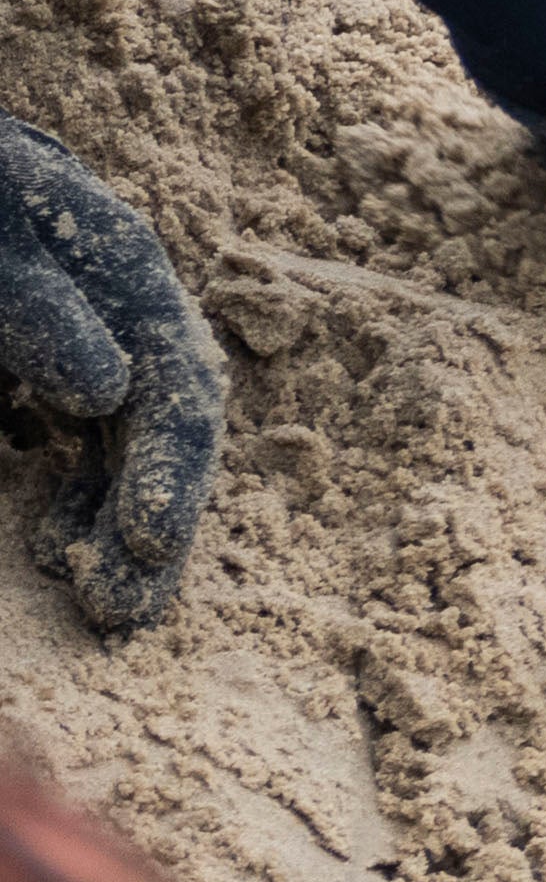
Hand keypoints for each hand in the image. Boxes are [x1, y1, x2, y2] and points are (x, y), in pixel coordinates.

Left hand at [0, 115, 224, 638]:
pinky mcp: (40, 354)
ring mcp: (82, 332)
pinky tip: (57, 540)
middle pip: (162, 424)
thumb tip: (106, 390)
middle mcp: (119, 308)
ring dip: (118, 520)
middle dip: (153, 521)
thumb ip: (35, 302)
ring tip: (99, 597)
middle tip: (126, 612)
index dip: (170, 468)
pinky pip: (82, 434)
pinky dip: (81, 493)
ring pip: (124, 440)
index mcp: (121, 269)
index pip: (174, 382)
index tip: (145, 543)